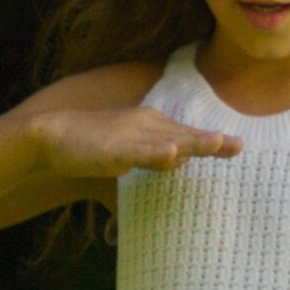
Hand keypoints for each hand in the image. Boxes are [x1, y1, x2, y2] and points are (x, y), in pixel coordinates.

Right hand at [28, 106, 240, 181]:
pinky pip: (137, 152)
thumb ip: (154, 159)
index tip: (236, 146)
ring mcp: (129, 136)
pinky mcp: (112, 148)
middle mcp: (145, 126)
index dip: (210, 142)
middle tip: (239, 145)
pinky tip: (171, 155)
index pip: (185, 135)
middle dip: (212, 142)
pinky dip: (154, 153)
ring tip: (219, 144)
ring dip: (193, 143)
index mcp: (151, 126)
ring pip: (167, 140)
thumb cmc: (90, 147)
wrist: (50, 136)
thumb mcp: (129, 154)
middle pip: (184, 135)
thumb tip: (179, 163)